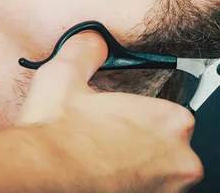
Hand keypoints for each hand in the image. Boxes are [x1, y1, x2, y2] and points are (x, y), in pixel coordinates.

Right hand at [16, 31, 202, 192]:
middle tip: (116, 147)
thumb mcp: (68, 76)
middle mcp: (182, 158)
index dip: (146, 122)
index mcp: (172, 120)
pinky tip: (111, 182)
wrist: (38, 177)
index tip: (127, 127)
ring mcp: (170, 189)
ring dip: (143, 171)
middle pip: (173, 149)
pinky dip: (136, 189)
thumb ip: (88, 52)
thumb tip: (92, 41)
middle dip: (149, 148)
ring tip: (110, 165)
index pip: (173, 118)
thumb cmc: (58, 137)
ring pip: (164, 176)